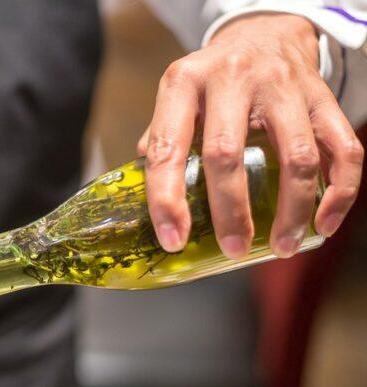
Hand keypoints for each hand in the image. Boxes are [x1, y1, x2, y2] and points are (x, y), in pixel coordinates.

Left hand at [139, 14, 362, 258]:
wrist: (263, 32)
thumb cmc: (212, 80)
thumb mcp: (176, 97)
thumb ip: (161, 141)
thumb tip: (148, 202)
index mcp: (184, 82)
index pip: (168, 148)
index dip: (167, 200)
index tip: (173, 239)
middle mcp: (232, 78)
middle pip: (227, 154)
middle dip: (230, 211)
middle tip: (233, 248)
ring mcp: (283, 86)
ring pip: (296, 157)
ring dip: (292, 210)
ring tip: (281, 246)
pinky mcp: (322, 96)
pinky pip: (343, 149)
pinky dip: (339, 193)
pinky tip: (323, 224)